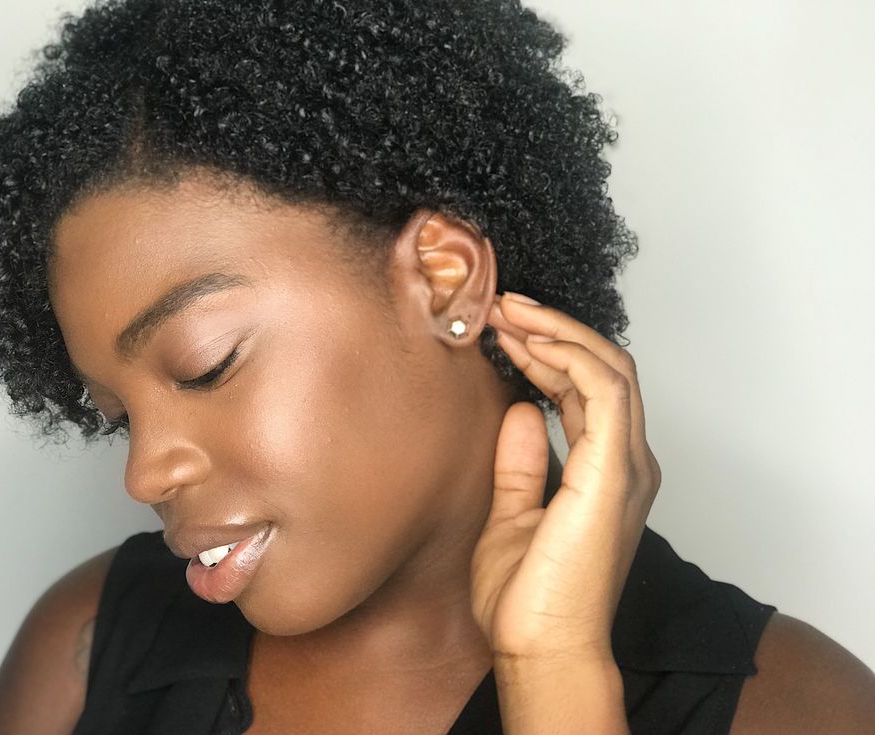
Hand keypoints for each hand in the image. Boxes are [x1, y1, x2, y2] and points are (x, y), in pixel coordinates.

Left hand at [470, 292, 661, 664]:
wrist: (541, 648)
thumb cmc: (530, 597)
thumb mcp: (513, 512)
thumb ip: (521, 461)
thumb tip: (519, 410)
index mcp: (606, 472)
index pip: (588, 390)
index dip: (548, 352)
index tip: (500, 330)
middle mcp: (625, 463)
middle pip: (604, 369)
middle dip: (552, 329)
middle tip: (503, 306)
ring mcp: (625, 466)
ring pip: (610, 368)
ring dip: (559, 331)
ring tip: (510, 311)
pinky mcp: (613, 472)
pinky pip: (605, 391)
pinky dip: (571, 356)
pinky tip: (530, 341)